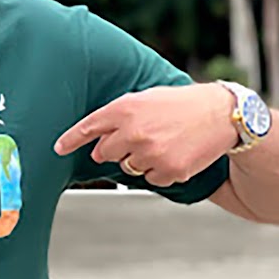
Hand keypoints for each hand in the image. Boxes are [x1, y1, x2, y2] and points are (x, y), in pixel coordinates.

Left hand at [53, 83, 237, 186]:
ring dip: (139, 160)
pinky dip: (159, 171)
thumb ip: (118, 115)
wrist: (221, 114)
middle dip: (115, 150)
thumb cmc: (180, 104)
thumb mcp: (144, 99)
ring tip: (162, 142)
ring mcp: (150, 153)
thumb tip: (96, 140)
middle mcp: (133, 132)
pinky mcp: (167, 170)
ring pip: (128, 168)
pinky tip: (174, 153)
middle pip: (105, 154)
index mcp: (125, 109)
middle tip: (139, 138)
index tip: (57, 149)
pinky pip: (149, 179)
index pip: (88, 127)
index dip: (70, 140)